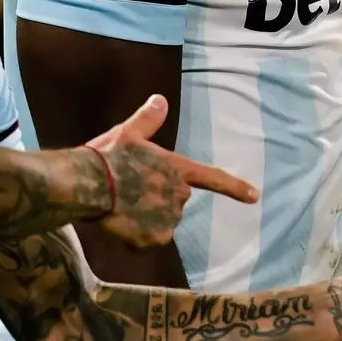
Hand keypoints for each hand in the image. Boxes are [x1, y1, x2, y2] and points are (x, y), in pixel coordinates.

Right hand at [84, 95, 257, 247]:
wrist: (86, 184)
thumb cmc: (108, 156)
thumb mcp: (128, 132)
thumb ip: (148, 119)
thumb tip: (161, 99)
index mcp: (177, 169)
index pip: (212, 178)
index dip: (234, 188)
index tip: (254, 196)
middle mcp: (179, 195)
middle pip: (175, 201)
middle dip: (157, 199)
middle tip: (130, 191)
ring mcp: (169, 218)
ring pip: (162, 221)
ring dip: (147, 218)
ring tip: (122, 206)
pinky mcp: (154, 238)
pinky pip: (149, 241)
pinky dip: (138, 238)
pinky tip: (121, 224)